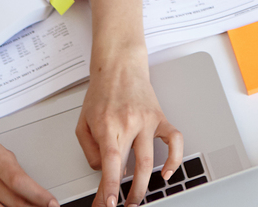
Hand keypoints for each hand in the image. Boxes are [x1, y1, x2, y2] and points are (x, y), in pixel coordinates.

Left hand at [77, 49, 183, 206]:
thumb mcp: (82, 123)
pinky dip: (174, 159)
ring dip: (145, 184)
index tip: (108, 203)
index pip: (111, 162)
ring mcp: (148, 121)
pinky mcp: (160, 118)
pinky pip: (175, 140)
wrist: (120, 66)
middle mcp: (129, 123)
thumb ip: (89, 150)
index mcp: (107, 125)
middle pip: (133, 165)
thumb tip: (104, 171)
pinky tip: (167, 173)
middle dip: (128, 193)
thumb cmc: (101, 93)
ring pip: (151, 159)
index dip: (109, 186)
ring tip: (137, 199)